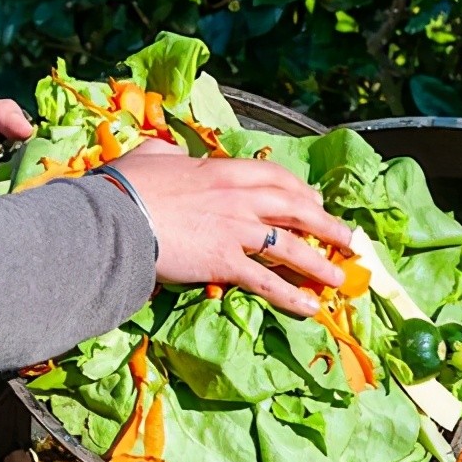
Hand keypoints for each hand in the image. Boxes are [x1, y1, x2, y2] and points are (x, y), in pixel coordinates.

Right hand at [112, 139, 352, 316]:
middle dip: (326, 225)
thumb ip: (170, 154)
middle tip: (348, 238)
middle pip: (295, 209)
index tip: (315, 201)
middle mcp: (238, 198)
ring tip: (339, 278)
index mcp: (222, 170)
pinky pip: (266, 281)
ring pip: (290, 246)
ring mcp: (235, 231)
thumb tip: (173, 153)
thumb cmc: (125, 187)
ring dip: (319, 263)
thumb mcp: (152, 157)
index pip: (275, 176)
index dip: (300, 190)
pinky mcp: (225, 262)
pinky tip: (310, 308)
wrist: (114, 218)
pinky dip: (291, 295)